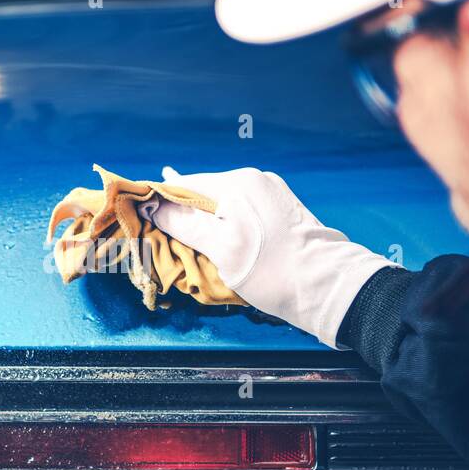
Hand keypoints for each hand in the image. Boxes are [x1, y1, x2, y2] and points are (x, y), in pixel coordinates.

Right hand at [151, 167, 396, 346]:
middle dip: (184, 216)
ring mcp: (272, 194)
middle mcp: (255, 180)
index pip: (185, 184)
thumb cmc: (272, 272)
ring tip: (196, 249)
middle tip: (167, 242)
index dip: (161, 202)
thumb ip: (185, 224)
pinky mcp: (282, 210)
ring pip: (223, 204)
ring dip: (206, 224)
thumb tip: (153, 206)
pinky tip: (225, 248)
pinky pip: (242, 213)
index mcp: (238, 183)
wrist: (327, 288)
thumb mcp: (221, 249)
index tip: (141, 218)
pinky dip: (228, 227)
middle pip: (204, 194)